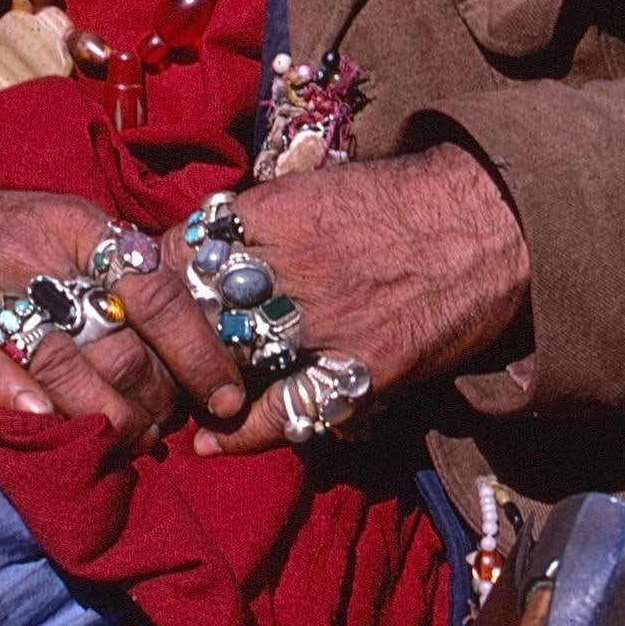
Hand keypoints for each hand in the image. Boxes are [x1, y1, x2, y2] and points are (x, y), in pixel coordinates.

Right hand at [0, 168, 244, 449]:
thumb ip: (124, 269)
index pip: (156, 288)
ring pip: (56, 357)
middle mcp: (38, 254)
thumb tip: (198, 331)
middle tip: (164, 423)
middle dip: (151, 395)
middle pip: (112, 338)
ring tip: (126, 438)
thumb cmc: (11, 231)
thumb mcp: (73, 224)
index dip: (198, 348)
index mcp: (82, 227)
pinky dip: (11, 391)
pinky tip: (42, 419)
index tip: (228, 395)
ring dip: (101, 413)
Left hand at [174, 145, 530, 455]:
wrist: (484, 221)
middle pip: (202, 310)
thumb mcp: (318, 184)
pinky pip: (291, 408)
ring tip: (175, 397)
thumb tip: (213, 237)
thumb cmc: (399, 197)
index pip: (188, 248)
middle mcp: (292, 267)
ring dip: (201, 382)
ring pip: (237, 361)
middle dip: (171, 335)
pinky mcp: (364, 366)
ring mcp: (327, 321)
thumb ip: (264, 214)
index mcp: (276, 212)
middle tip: (148, 353)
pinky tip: (214, 441)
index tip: (140, 290)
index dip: (157, 274)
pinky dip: (248, 431)